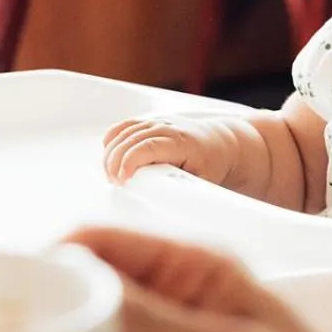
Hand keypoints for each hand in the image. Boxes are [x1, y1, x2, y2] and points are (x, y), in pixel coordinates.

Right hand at [102, 116, 237, 186]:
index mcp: (181, 142)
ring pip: (124, 132)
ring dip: (111, 153)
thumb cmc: (213, 163)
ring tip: (111, 175)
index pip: (147, 147)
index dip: (130, 161)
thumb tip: (170, 210)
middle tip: (115, 183)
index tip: (122, 180)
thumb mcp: (203, 181)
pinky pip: (124, 126)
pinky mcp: (150, 122)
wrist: (222, 143)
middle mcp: (167, 127)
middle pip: (130, 139)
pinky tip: (109, 155)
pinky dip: (112, 139)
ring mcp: (157, 122)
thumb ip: (185, 192)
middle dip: (115, 162)